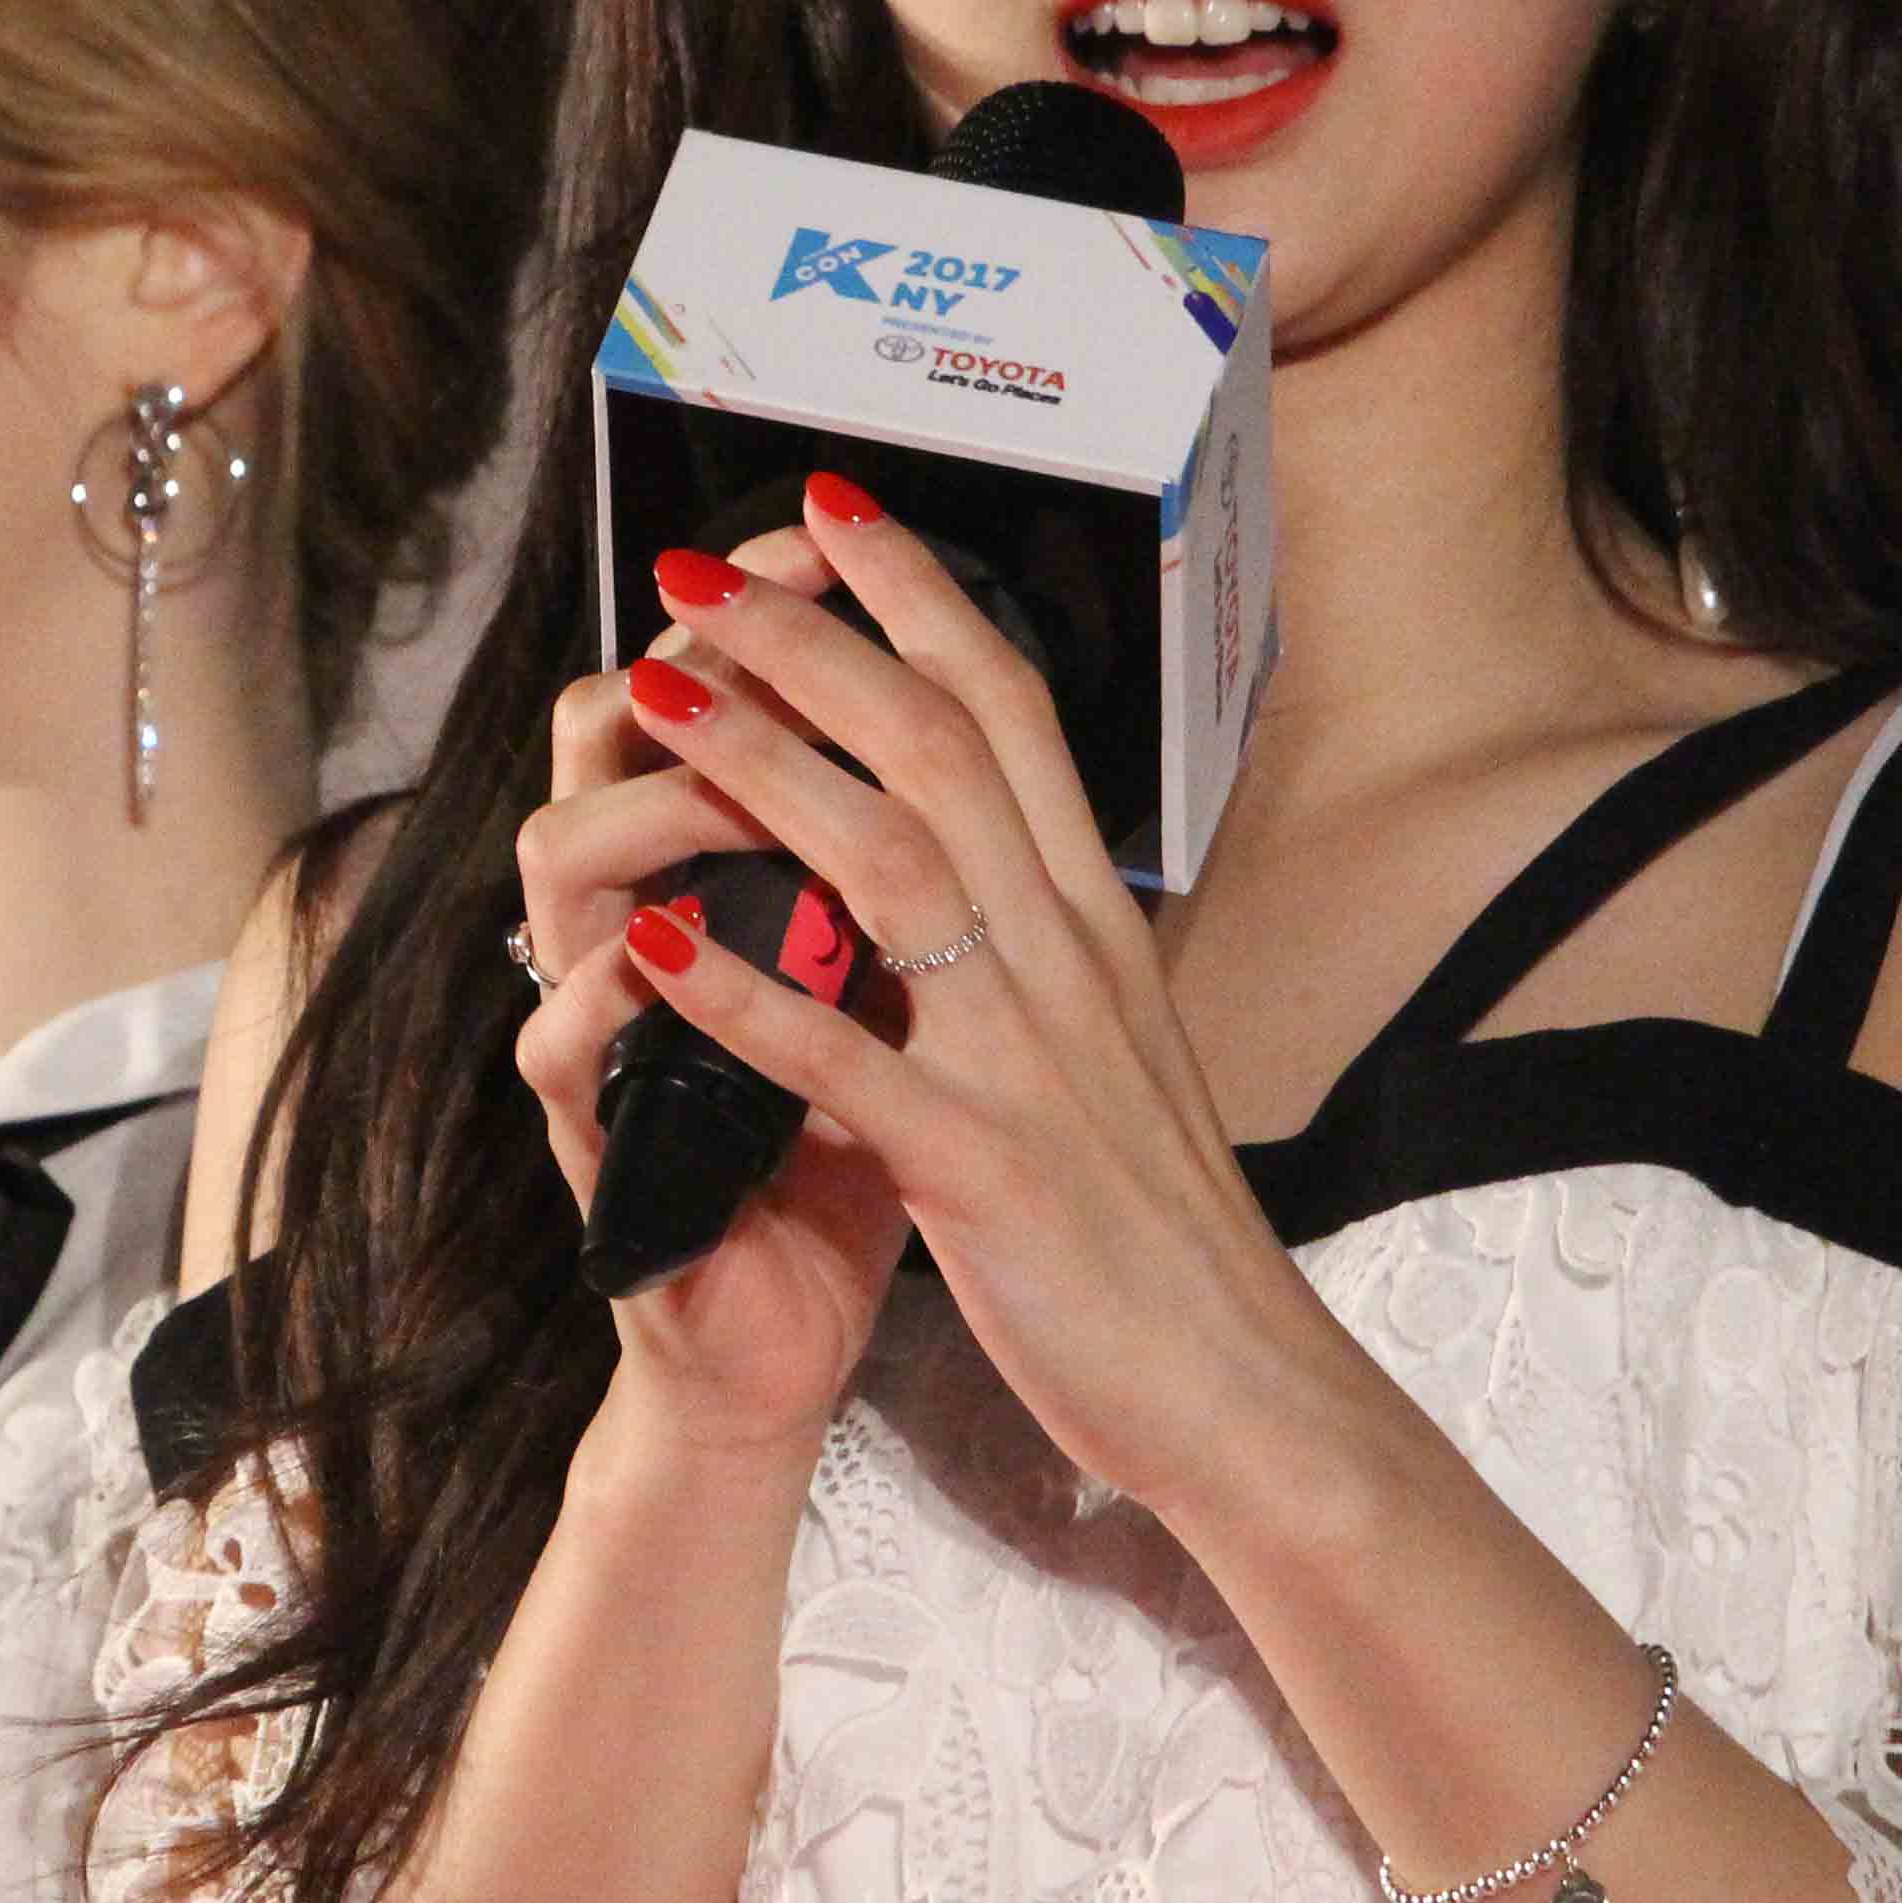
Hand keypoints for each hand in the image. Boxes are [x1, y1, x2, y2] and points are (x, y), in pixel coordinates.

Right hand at [510, 528, 908, 1462]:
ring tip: (724, 764)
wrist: (784, 1345)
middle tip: (753, 609)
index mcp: (722, 881)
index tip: (829, 538)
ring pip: (562, 863)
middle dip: (692, 667)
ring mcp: (599, 1023)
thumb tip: (983, 738)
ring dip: (655, 806)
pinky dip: (615, 991)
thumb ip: (909, 877)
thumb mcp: (902, 999)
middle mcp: (639, 925)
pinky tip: (657, 953)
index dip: (764, 613)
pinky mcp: (591, 1137)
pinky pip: (566, 1038)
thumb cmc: (845, 1163)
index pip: (710, 697)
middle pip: (605, 738)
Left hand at [597, 479, 1340, 1522]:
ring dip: (762, 765)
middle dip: (807, 641)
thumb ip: (1036, 939)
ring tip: (651, 696)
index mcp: (1092, 923)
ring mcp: (1028, 1060)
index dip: (921, 596)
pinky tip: (652, 947)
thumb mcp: (1109, 1043)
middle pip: (936, 747)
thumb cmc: (1159, 1224)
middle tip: (691, 570)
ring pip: (891, 862)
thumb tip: (973, 843)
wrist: (1250, 1394)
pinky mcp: (983, 1173)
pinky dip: (747, 995)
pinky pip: (850, 1063)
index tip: (834, 508)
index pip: (1010, 711)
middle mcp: (1066, 959)